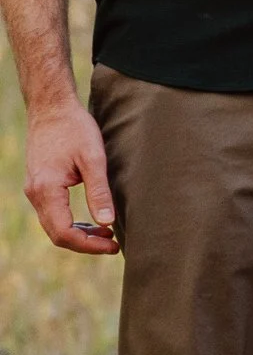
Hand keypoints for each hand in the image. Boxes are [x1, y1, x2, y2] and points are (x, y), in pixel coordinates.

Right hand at [22, 100, 118, 255]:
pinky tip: (94, 222)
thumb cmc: (74, 128)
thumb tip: (106, 223)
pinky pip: (53, 214)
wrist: (52, 108)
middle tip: (114, 246)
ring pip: (54, 226)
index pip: (64, 232)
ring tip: (108, 235)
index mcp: (47, 189)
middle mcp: (35, 193)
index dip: (89, 245)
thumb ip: (99, 192)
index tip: (113, 246)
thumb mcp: (93, 158)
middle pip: (57, 234)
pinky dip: (73, 223)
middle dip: (86, 244)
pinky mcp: (40, 185)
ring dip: (80, 235)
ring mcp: (35, 190)